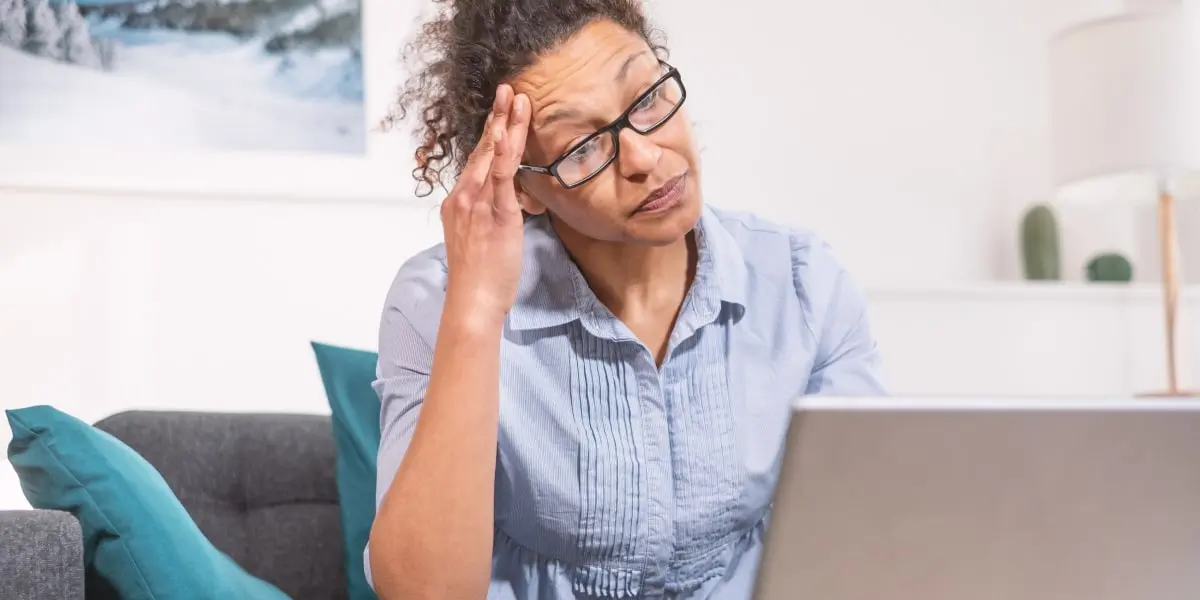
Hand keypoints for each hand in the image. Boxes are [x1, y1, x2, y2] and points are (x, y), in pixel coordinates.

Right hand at [441, 84, 530, 319]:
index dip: (490, 134)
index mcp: (458, 202)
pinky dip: (503, 151)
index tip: (500, 113)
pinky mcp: (495, 214)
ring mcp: (477, 204)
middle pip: (482, 149)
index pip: (477, 160)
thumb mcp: (480, 240)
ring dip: (505, 124)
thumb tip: (507, 205)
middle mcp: (463, 197)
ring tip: (515, 99)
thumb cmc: (479, 278)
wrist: (472, 301)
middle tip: (507, 90)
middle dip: (497, 118)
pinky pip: (500, 176)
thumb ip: (489, 216)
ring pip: (492, 156)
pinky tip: (508, 131)